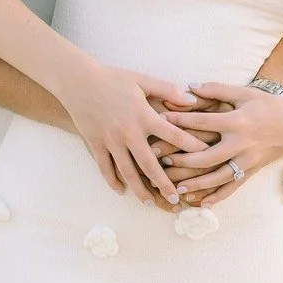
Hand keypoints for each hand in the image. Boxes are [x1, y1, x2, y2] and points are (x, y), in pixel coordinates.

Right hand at [60, 65, 201, 205]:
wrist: (78, 81)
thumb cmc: (113, 78)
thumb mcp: (142, 80)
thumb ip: (167, 90)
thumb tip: (192, 101)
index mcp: (143, 116)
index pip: (173, 135)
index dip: (191, 146)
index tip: (204, 158)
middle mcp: (128, 132)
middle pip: (150, 164)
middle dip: (164, 184)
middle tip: (176, 199)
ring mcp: (110, 141)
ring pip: (127, 172)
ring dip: (140, 190)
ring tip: (150, 203)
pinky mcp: (95, 144)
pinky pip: (105, 168)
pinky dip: (113, 181)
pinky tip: (122, 191)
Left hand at [157, 82, 282, 206]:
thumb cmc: (270, 105)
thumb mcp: (245, 93)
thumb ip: (217, 89)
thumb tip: (189, 86)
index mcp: (238, 121)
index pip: (203, 123)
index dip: (180, 121)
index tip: (159, 121)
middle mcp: (242, 144)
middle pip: (207, 156)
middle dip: (183, 160)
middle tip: (161, 161)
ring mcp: (248, 160)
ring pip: (218, 177)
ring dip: (197, 184)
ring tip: (176, 188)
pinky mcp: (252, 171)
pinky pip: (233, 188)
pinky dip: (217, 197)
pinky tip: (201, 204)